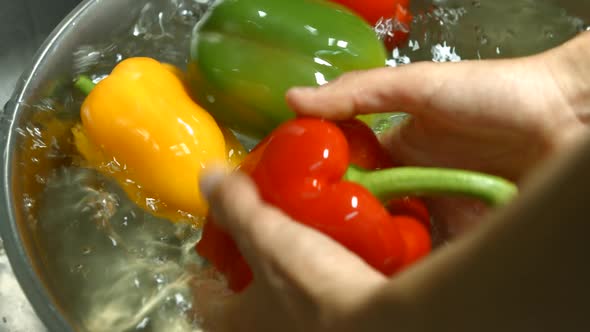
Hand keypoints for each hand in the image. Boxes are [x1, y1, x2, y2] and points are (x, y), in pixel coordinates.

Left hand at [192, 170, 387, 331]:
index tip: (214, 257)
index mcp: (238, 324)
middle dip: (249, 280)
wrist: (384, 323)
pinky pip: (318, 311)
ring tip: (298, 251)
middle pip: (246, 310)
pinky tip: (333, 267)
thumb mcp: (269, 236)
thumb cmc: (312, 286)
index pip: (207, 303)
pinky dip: (319, 292)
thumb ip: (239, 207)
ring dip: (286, 286)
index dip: (206, 278)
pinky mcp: (336, 330)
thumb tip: (210, 175)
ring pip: (282, 313)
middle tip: (261, 246)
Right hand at [286, 32, 589, 234]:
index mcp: (397, 146)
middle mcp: (412, 179)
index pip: (349, 171)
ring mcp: (438, 207)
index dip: (321, 186)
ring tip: (342, 262)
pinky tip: (385, 271)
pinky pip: (430, 253)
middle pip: (368, 210)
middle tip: (314, 242)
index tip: (292, 202)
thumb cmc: (490, 92)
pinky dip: (410, 264)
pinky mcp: (464, 231)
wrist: (563, 114)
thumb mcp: (416, 85)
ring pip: (395, 236)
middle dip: (343, 227)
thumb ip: (358, 93)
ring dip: (373, 248)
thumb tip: (294, 98)